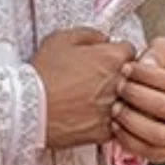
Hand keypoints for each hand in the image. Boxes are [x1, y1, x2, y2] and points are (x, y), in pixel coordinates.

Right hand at [33, 27, 135, 149]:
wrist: (30, 107)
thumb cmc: (44, 73)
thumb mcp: (61, 39)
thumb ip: (89, 34)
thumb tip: (103, 38)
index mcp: (113, 58)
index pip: (131, 51)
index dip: (117, 54)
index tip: (108, 59)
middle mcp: (120, 84)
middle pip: (134, 79)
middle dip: (122, 77)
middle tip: (102, 79)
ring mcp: (116, 109)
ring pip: (129, 104)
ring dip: (118, 100)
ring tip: (96, 100)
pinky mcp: (107, 131)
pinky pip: (117, 125)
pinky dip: (107, 121)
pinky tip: (90, 116)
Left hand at [111, 37, 164, 163]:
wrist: (139, 94)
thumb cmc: (149, 73)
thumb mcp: (157, 55)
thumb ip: (158, 52)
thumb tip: (150, 63)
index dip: (150, 75)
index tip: (126, 67)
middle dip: (139, 96)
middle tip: (119, 86)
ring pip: (160, 134)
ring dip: (133, 120)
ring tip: (115, 107)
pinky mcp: (164, 152)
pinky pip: (150, 153)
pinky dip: (130, 140)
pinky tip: (115, 124)